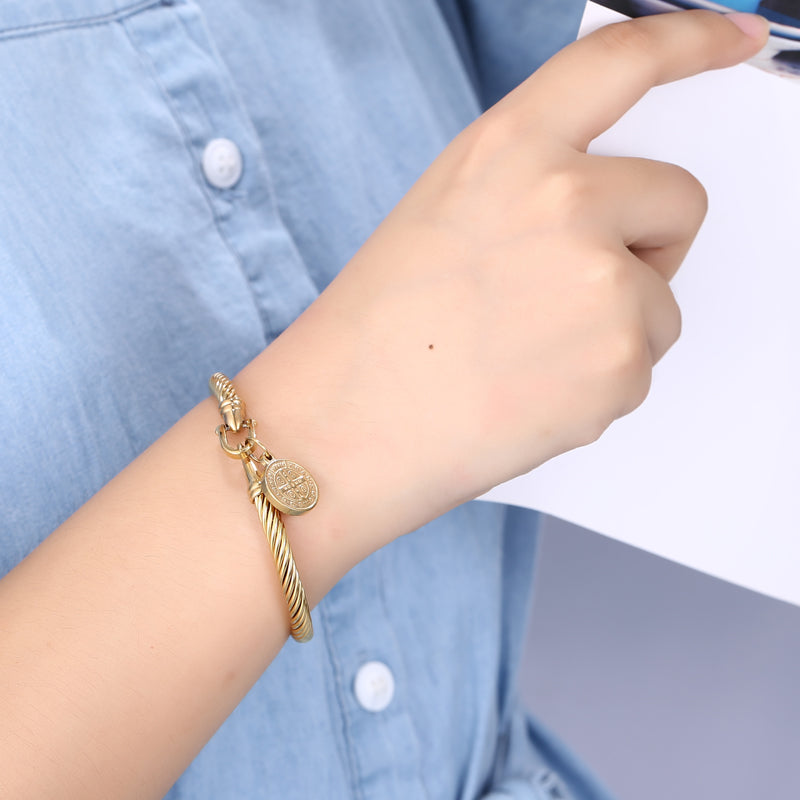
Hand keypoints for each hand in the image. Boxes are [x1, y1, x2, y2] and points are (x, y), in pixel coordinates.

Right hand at [256, 10, 767, 545]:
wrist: (346, 429)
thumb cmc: (375, 334)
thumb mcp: (445, 216)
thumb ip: (534, 189)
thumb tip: (609, 210)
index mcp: (507, 151)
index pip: (621, 62)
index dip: (690, 41)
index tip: (734, 39)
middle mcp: (564, 201)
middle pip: (678, 199)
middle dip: (649, 244)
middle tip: (574, 291)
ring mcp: (601, 283)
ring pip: (662, 299)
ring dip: (616, 325)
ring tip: (526, 355)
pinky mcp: (621, 363)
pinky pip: (643, 364)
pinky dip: (601, 382)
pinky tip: (531, 392)